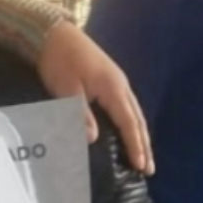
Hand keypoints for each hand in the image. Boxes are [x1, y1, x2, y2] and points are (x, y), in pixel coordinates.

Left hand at [38, 20, 152, 174]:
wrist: (53, 34)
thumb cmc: (59, 61)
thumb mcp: (66, 90)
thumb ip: (80, 115)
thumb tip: (94, 139)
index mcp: (113, 89)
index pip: (128, 123)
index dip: (135, 146)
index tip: (141, 166)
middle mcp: (121, 85)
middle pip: (137, 120)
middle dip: (144, 145)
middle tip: (149, 169)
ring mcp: (116, 81)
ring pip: (134, 112)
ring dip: (139, 134)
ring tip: (143, 155)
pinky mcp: (109, 79)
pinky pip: (126, 106)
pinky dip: (130, 122)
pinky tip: (127, 130)